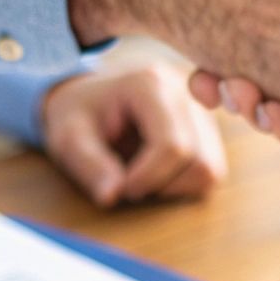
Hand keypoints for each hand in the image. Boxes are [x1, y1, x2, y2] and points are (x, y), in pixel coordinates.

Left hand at [39, 64, 226, 207]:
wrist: (88, 100)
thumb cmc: (77, 116)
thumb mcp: (68, 137)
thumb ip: (88, 164)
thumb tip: (112, 196)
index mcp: (150, 85)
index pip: (172, 146)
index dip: (148, 179)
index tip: (121, 189)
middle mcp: (184, 94)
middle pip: (198, 161)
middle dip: (162, 184)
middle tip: (127, 182)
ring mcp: (200, 112)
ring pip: (211, 169)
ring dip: (176, 187)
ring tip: (142, 177)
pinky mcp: (206, 131)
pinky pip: (211, 171)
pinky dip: (185, 184)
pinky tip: (156, 175)